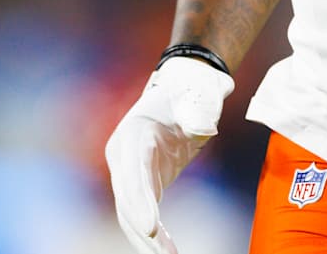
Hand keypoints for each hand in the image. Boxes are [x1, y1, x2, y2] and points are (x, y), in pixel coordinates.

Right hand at [104, 55, 233, 253]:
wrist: (184, 89)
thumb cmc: (192, 91)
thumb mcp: (198, 94)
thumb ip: (198, 109)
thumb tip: (202, 129)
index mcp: (134, 132)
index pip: (133, 172)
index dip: (140, 201)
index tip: (151, 228)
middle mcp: (124, 155)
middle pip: (127, 199)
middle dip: (143, 229)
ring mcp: (130, 171)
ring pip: (131, 212)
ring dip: (147, 239)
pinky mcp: (143, 183)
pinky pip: (144, 213)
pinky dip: (155, 234)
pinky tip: (169, 250)